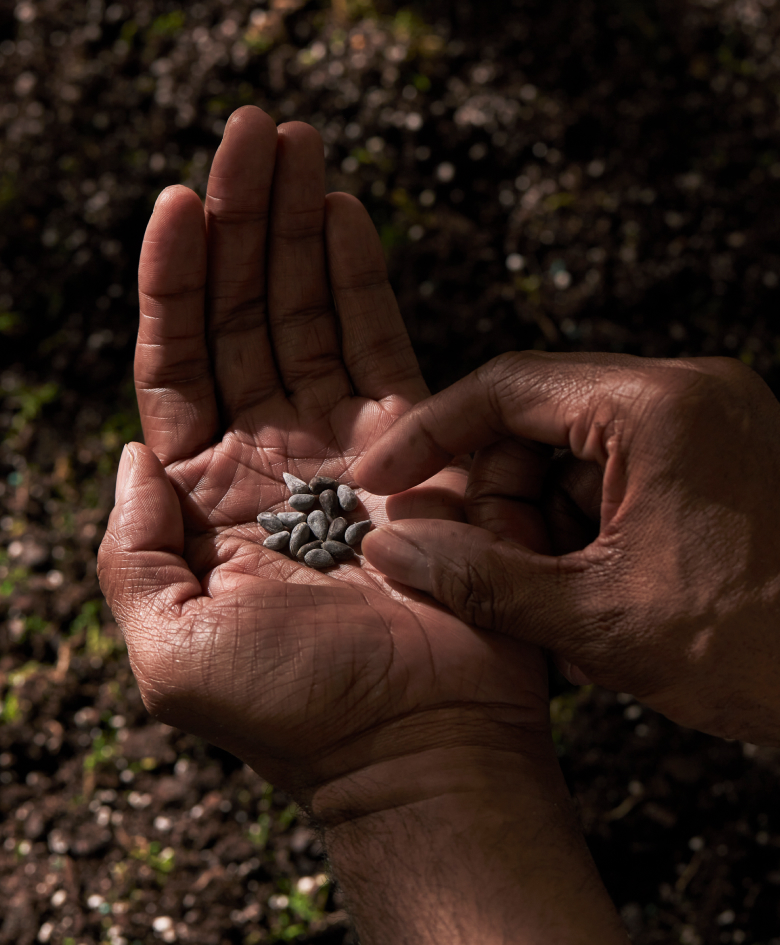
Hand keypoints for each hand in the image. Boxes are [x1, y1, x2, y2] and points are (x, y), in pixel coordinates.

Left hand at [98, 108, 548, 813]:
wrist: (417, 750)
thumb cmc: (297, 716)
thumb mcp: (170, 648)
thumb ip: (133, 548)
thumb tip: (133, 453)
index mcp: (207, 498)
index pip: (178, 362)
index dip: (175, 281)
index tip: (181, 200)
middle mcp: (274, 460)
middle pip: (246, 318)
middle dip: (243, 225)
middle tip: (250, 135)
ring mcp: (349, 448)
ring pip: (311, 316)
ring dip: (297, 230)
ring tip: (292, 146)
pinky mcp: (422, 449)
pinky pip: (385, 346)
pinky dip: (364, 279)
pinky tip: (344, 214)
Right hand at [356, 350, 779, 750]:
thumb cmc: (764, 649)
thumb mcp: (598, 619)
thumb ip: (481, 580)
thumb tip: (393, 548)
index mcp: (660, 407)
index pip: (507, 388)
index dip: (430, 434)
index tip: (380, 478)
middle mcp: (689, 396)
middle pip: (537, 425)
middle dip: (499, 502)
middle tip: (486, 575)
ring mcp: (708, 427)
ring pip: (573, 458)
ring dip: (540, 528)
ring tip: (554, 608)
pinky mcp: (716, 464)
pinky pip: (617, 480)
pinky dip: (584, 534)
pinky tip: (589, 599)